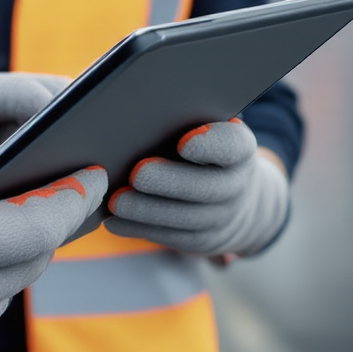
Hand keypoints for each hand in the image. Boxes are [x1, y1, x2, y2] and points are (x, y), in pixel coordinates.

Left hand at [105, 119, 289, 258]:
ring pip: (185, 218)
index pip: (232, 145)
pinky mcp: (200, 241)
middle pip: (205, 187)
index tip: (185, 142)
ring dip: (148, 211)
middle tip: (136, 173)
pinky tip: (114, 220)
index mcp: (238, 149)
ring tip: (116, 201)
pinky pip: (169, 237)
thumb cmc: (205, 150)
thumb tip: (137, 110)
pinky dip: (140, 228)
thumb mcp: (208, 130)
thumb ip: (184, 120)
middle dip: (169, 181)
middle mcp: (235, 185)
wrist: (236, 198)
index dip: (211, 144)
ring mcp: (220, 217)